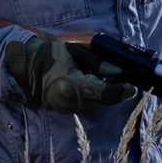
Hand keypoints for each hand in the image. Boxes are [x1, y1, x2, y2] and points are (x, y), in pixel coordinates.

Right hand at [4, 37, 136, 113]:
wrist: (28, 68)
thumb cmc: (52, 56)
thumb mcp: (76, 52)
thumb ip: (98, 63)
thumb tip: (118, 71)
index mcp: (71, 84)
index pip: (102, 92)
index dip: (120, 91)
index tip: (132, 88)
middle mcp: (70, 101)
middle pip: (103, 101)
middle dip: (117, 93)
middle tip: (128, 82)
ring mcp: (67, 108)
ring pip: (97, 104)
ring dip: (108, 94)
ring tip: (113, 81)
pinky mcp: (66, 110)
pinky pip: (88, 104)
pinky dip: (97, 96)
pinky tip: (98, 85)